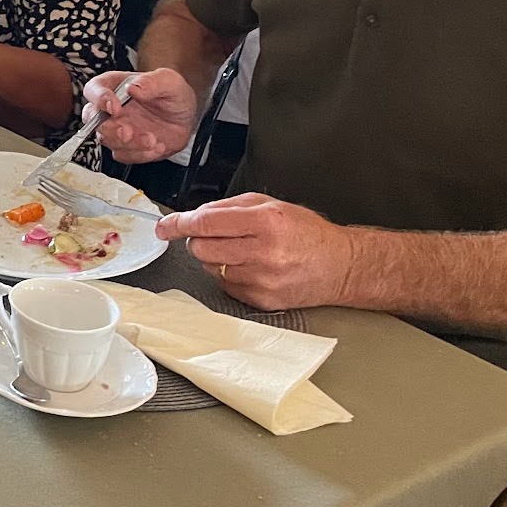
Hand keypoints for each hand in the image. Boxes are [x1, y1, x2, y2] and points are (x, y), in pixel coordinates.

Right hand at [83, 68, 196, 162]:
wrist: (186, 119)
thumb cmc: (172, 95)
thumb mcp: (169, 81)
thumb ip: (151, 81)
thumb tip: (133, 87)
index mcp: (113, 86)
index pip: (94, 90)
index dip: (100, 99)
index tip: (115, 107)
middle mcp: (109, 109)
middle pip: (93, 119)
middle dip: (109, 128)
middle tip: (128, 131)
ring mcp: (116, 130)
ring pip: (107, 140)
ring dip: (130, 144)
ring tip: (152, 139)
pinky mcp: (125, 148)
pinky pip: (123, 155)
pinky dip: (140, 155)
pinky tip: (157, 146)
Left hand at [155, 194, 357, 310]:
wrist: (341, 266)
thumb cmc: (307, 233)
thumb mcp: (271, 205)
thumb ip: (229, 206)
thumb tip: (194, 215)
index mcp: (265, 222)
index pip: (206, 223)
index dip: (179, 224)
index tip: (165, 227)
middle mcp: (262, 253)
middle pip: (201, 248)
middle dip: (200, 239)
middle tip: (217, 236)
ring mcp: (262, 280)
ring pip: (210, 267)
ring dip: (215, 257)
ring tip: (242, 251)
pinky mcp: (261, 300)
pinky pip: (225, 285)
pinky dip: (229, 275)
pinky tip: (251, 267)